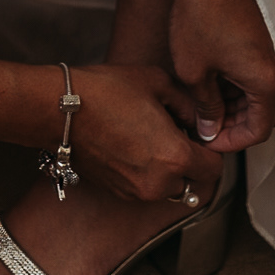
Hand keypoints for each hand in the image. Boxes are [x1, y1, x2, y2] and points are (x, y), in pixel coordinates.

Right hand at [69, 62, 211, 201]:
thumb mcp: (158, 82)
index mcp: (175, 157)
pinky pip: (144, 186)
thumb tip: (196, 119)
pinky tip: (130, 144)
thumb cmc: (106, 92)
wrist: (59, 110)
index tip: (198, 133)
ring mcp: (135, 192)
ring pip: (167, 186)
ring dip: (166, 168)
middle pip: (192, 180)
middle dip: (188, 159)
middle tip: (172, 132)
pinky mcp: (116, 192)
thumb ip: (188, 104)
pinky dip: (145, 172)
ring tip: (148, 136)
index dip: (210, 148)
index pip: (214, 168)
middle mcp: (158, 183)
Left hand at [157, 0, 274, 150]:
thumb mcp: (194, 71)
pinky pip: (256, 74)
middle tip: (203, 125)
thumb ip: (206, 107)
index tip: (206, 139)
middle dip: (234, 125)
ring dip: (234, 105)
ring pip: (259, 95)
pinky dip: (236, 85)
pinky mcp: (262, 40)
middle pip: (263, 115)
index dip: (230, 142)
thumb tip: (210, 129)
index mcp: (266, 81)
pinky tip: (209, 80)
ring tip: (201, 103)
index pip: (258, 132)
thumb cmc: (200, 15)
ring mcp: (272, 53)